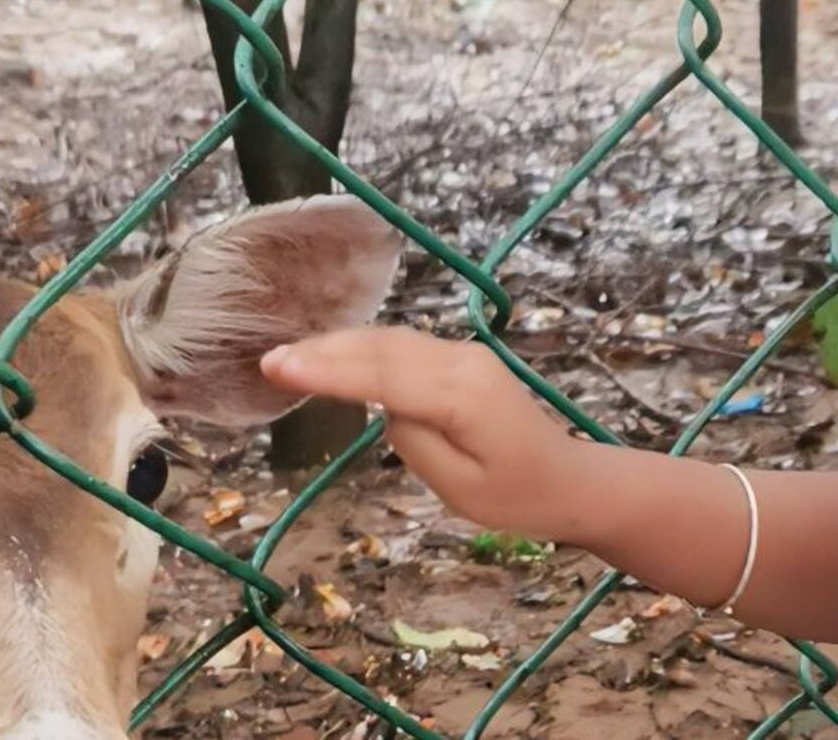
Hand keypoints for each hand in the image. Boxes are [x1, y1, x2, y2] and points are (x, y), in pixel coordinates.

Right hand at [260, 327, 601, 541]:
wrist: (568, 479)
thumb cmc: (516, 496)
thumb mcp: (459, 486)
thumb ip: (414, 441)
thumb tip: (386, 405)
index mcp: (464, 395)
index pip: (385, 375)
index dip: (330, 370)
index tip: (281, 368)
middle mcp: (463, 362)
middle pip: (383, 348)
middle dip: (325, 352)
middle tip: (270, 362)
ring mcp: (464, 355)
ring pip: (391, 341)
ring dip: (340, 345)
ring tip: (289, 357)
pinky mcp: (460, 359)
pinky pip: (404, 347)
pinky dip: (364, 348)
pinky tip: (334, 354)